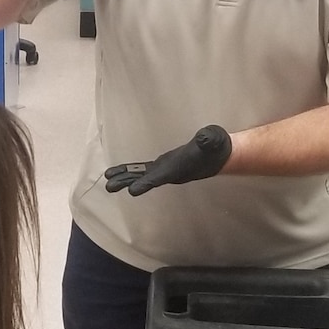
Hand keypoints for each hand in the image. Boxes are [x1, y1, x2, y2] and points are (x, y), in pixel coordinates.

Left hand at [104, 125, 232, 195]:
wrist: (220, 155)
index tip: (132, 191)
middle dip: (128, 183)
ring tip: (108, 179)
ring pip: (142, 175)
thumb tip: (204, 137)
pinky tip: (120, 172)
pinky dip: (132, 171)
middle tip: (109, 187)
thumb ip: (208, 140)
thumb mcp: (213, 140)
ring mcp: (166, 170)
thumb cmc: (216, 147)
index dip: (146, 183)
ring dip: (125, 177)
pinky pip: (145, 170)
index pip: (161, 177)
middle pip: (145, 180)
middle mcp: (170, 173)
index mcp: (179, 169)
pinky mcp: (164, 165)